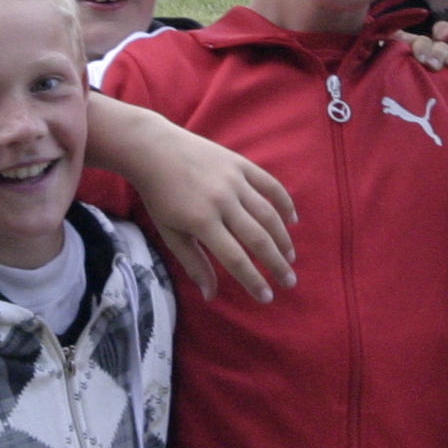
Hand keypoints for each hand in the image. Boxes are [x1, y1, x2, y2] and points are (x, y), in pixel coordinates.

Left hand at [90, 97, 297, 302]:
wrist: (155, 150)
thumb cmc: (160, 196)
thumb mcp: (170, 232)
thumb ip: (193, 263)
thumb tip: (210, 296)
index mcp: (201, 221)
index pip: (235, 258)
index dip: (253, 280)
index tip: (266, 297)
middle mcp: (222, 201)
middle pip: (257, 239)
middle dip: (276, 264)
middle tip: (289, 282)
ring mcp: (234, 180)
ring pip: (268, 214)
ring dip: (283, 239)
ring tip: (289, 257)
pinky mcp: (240, 164)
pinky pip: (269, 185)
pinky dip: (284, 203)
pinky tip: (292, 221)